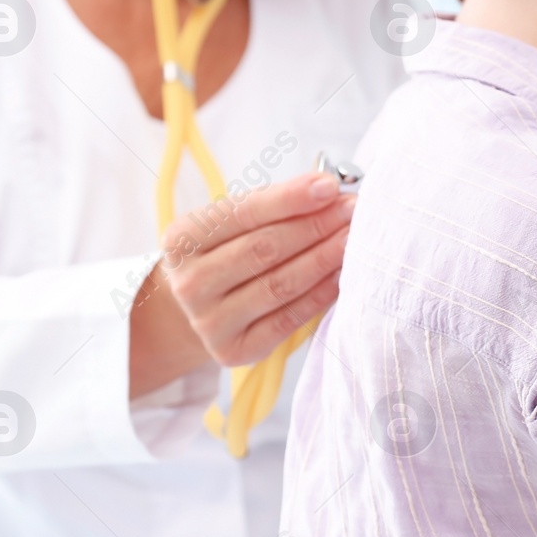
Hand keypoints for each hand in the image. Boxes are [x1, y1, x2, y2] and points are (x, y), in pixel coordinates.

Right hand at [157, 172, 353, 367]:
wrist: (202, 307)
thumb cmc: (228, 252)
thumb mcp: (233, 222)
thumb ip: (275, 204)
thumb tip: (329, 190)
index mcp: (182, 239)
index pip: (243, 213)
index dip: (290, 199)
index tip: (330, 186)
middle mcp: (189, 282)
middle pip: (265, 249)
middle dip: (316, 226)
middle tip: (354, 211)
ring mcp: (209, 321)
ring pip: (280, 285)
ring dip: (325, 258)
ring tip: (354, 238)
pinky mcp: (234, 350)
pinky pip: (288, 319)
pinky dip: (320, 294)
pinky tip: (343, 274)